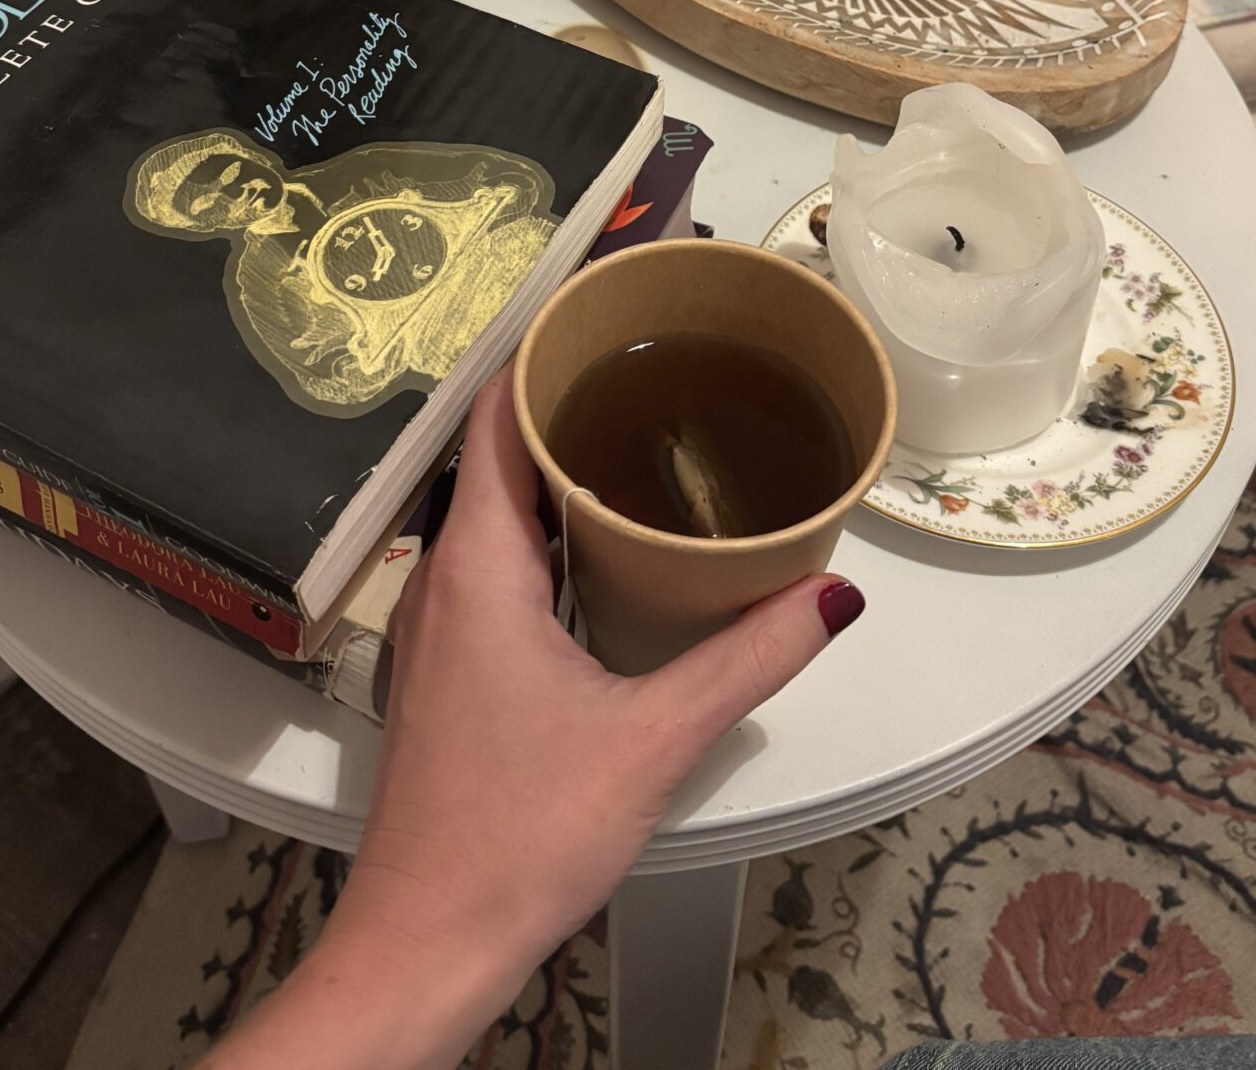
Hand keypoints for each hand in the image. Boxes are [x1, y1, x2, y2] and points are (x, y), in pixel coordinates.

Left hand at [206, 369, 864, 1069]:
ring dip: (551, 474)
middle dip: (563, 405)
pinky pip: (487, 567)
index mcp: (475, 568)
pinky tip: (598, 556)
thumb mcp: (653, 739)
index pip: (494, 418)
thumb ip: (748, 658)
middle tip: (646, 367)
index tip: (601, 310)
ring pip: (489, 516)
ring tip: (635, 441)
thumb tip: (832, 594)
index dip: (540, 354)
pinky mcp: (444, 672)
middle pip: (493, 457)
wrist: (424, 944)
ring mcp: (433, 629)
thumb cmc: (516, 838)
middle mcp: (439, 582)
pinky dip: (540, 535)